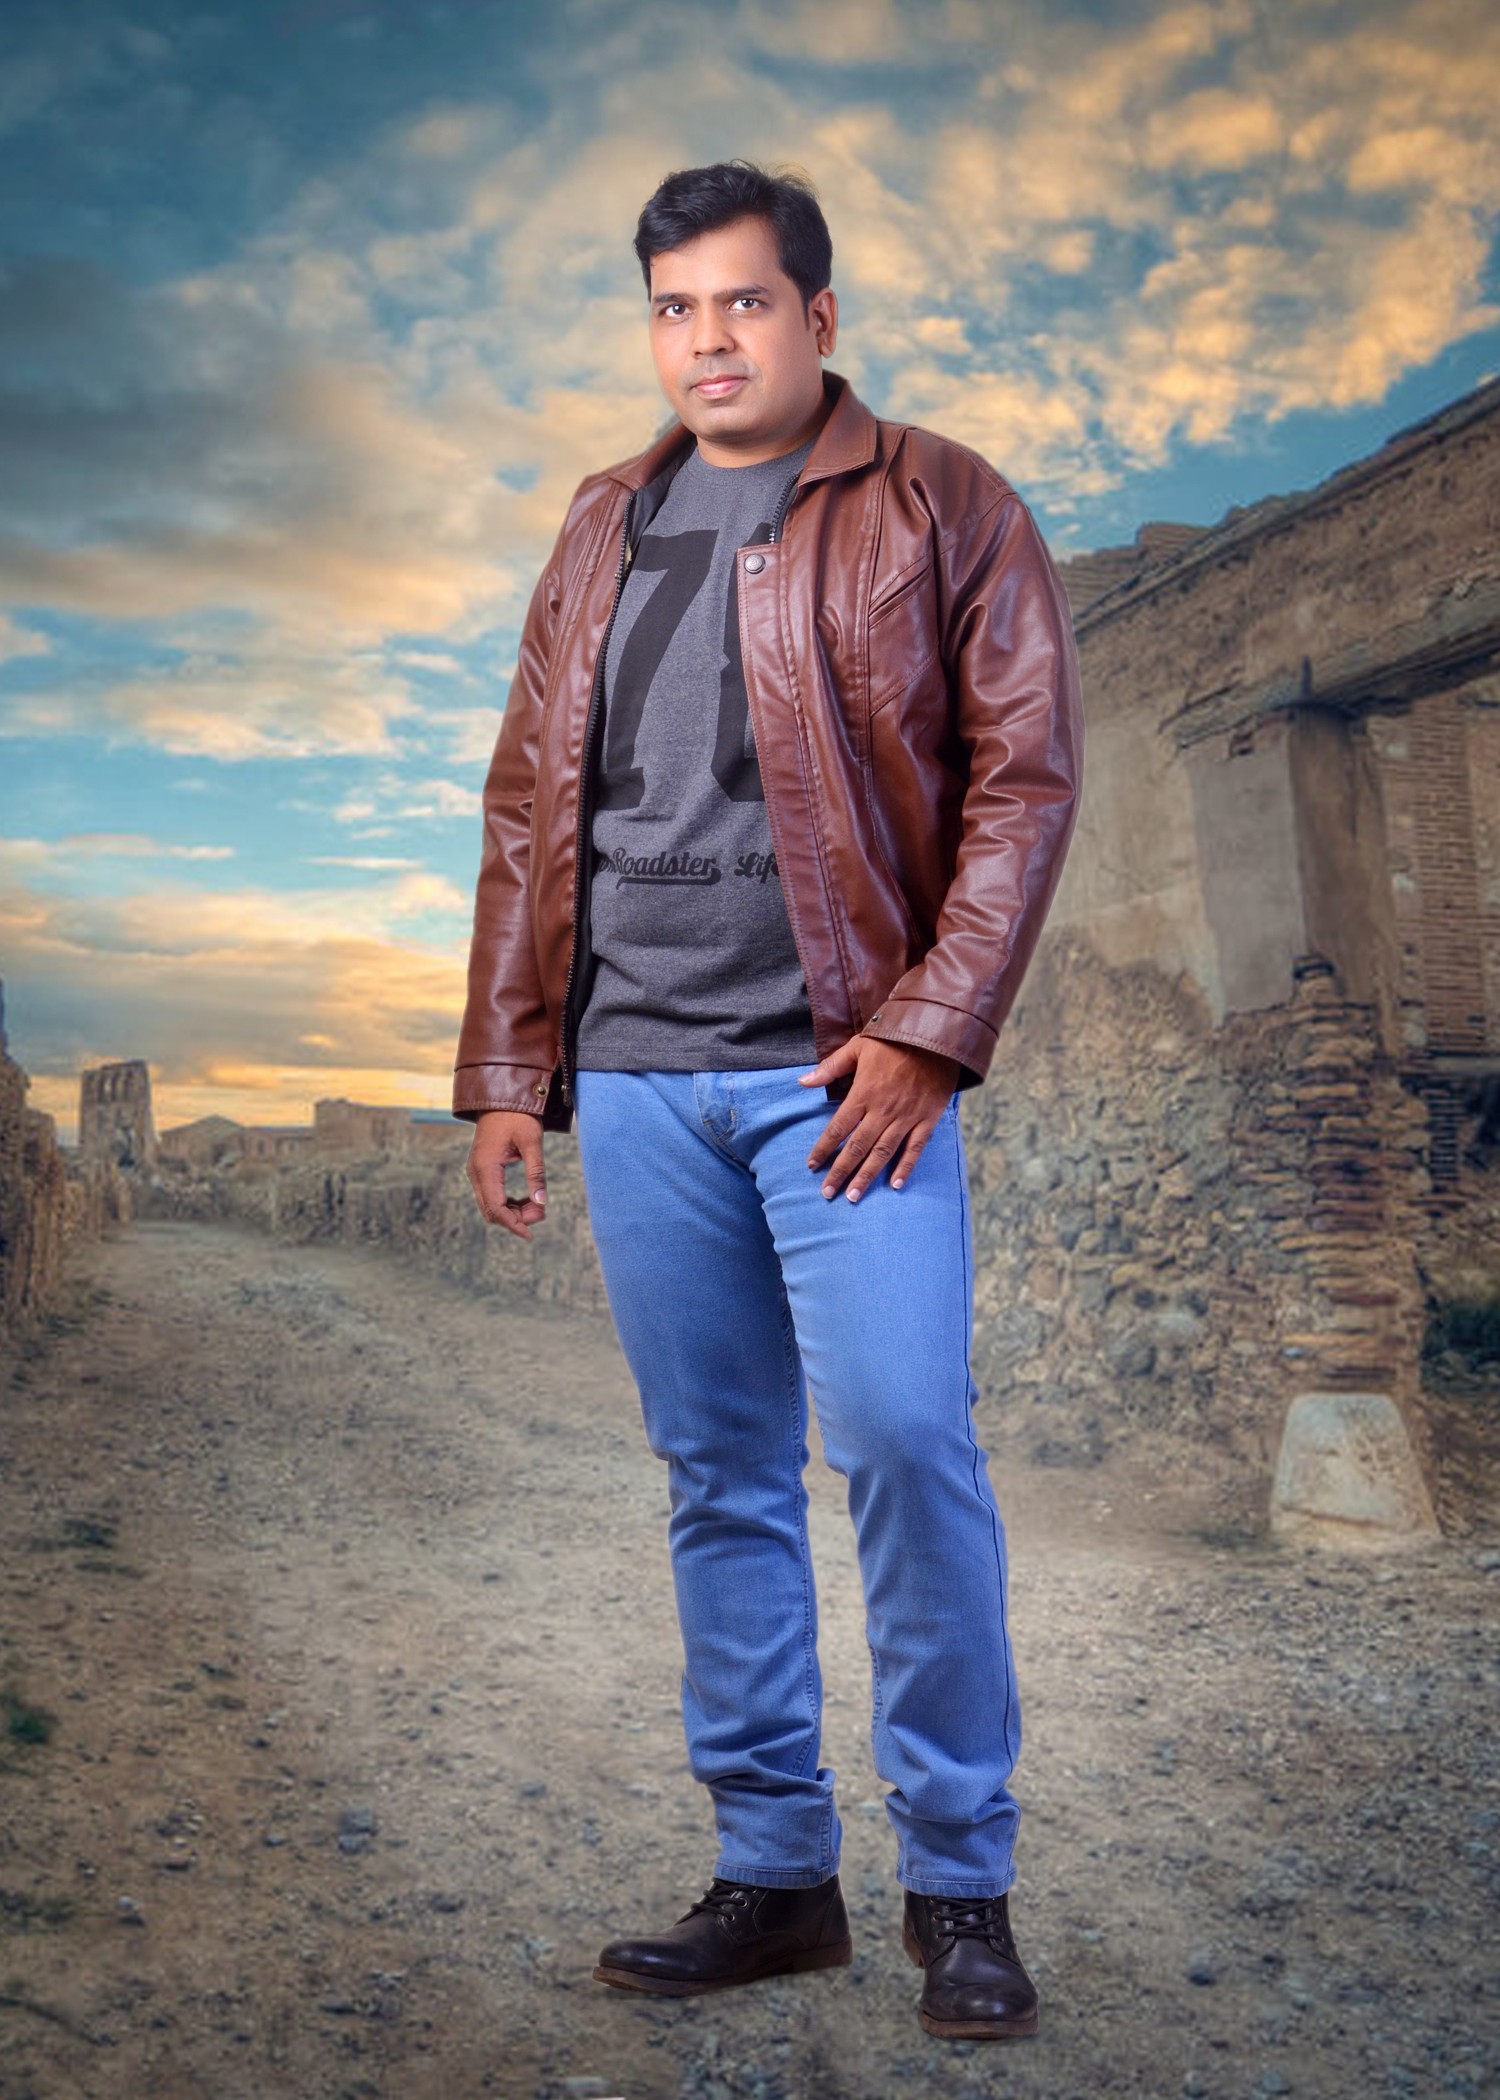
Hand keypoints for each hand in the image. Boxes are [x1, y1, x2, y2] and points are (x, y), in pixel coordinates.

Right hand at [467, 1109, 547, 1239]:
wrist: (502, 1097)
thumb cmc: (518, 1116)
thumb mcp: (532, 1142)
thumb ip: (536, 1172)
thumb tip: (542, 1202)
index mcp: (486, 1167)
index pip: (496, 1207)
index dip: (513, 1224)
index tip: (530, 1235)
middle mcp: (476, 1172)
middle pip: (491, 1210)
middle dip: (515, 1219)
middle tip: (541, 1213)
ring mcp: (476, 1171)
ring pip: (490, 1205)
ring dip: (512, 1212)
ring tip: (537, 1207)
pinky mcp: (482, 1169)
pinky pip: (491, 1195)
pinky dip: (508, 1203)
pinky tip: (526, 1200)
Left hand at [798, 1034, 959, 1200]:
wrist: (936, 1035)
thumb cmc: (893, 1038)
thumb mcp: (857, 1046)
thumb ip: (830, 1067)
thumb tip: (802, 1082)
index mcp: (863, 1093)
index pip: (838, 1128)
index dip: (823, 1148)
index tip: (811, 1165)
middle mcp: (882, 1110)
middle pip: (857, 1148)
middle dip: (840, 1172)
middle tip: (827, 1193)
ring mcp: (906, 1117)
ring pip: (882, 1153)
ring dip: (866, 1176)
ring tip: (853, 1196)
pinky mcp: (927, 1119)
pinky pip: (914, 1148)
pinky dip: (905, 1167)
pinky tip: (894, 1185)